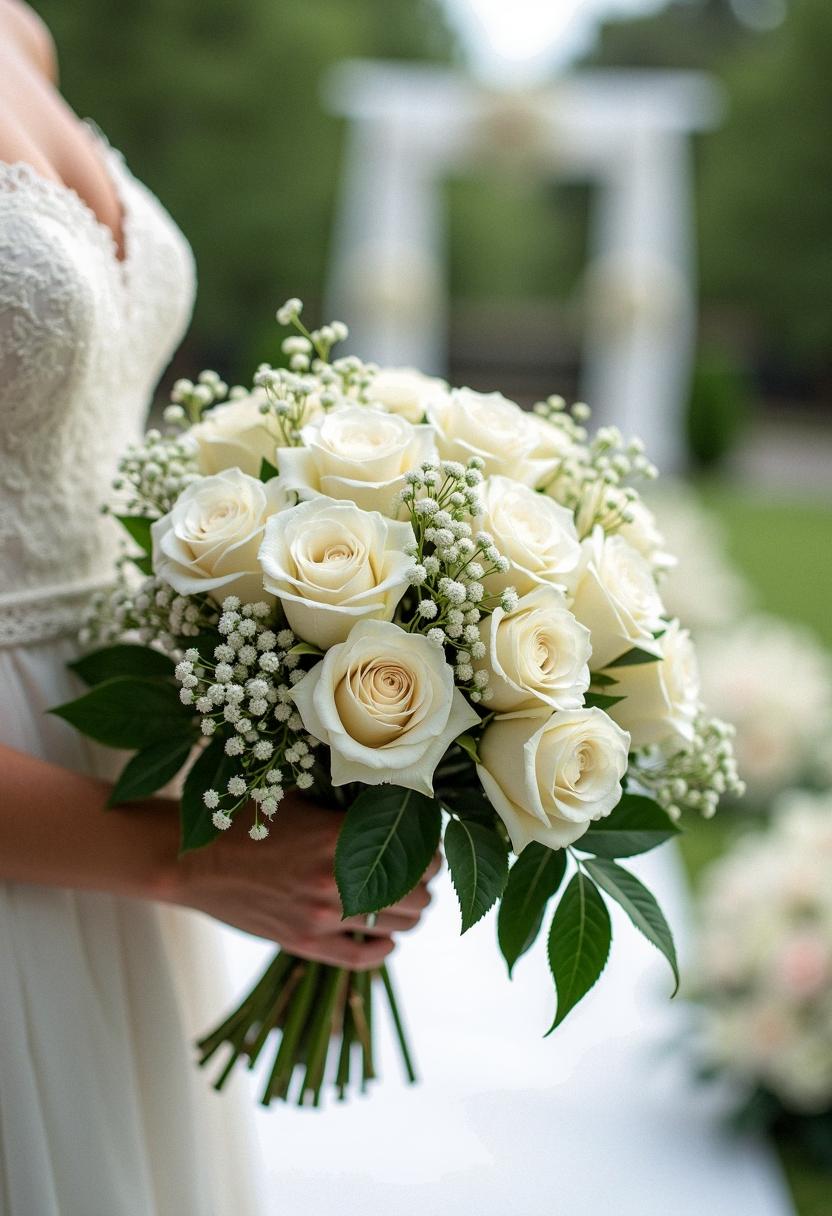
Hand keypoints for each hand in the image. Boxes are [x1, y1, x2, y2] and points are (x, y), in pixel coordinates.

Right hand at [167, 792, 439, 969]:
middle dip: (425, 880)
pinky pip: (363, 958)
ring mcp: (321, 917)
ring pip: (399, 925)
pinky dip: (384, 948)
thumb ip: (348, 805)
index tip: (426, 841)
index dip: (430, 847)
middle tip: (420, 869)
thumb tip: (399, 803)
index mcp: (338, 837)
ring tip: (405, 898)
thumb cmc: (247, 820)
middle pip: (417, 891)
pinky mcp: (304, 944)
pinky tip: (387, 937)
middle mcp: (335, 880)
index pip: (416, 849)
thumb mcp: (302, 798)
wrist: (194, 861)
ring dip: (410, 912)